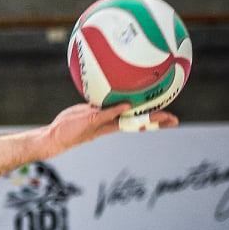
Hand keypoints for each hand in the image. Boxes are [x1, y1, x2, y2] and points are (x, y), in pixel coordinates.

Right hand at [37, 102, 178, 157]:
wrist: (55, 135)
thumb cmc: (71, 132)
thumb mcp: (90, 121)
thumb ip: (107, 114)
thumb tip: (127, 106)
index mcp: (114, 124)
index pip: (141, 122)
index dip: (157, 120)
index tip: (173, 120)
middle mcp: (113, 120)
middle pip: (139, 118)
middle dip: (156, 118)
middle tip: (174, 119)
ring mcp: (105, 115)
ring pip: (128, 112)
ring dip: (141, 109)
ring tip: (155, 105)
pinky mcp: (94, 110)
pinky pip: (112, 103)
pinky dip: (121, 99)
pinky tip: (125, 94)